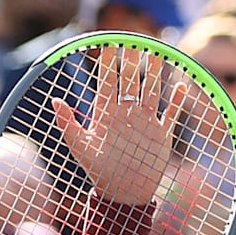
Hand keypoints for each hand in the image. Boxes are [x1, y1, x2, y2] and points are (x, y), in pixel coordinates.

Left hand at [55, 49, 181, 204]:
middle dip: (132, 61)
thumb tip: (54, 100)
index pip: (107, 83)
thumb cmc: (98, 171)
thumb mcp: (80, 147)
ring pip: (151, 92)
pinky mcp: (161, 136)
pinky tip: (181, 85)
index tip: (107, 44)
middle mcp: (126, 114)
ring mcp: (145, 123)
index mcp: (106, 114)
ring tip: (158, 53)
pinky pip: (171, 115)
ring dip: (155, 74)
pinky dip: (176, 102)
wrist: (121, 194)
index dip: (108, 64)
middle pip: (130, 82)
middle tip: (135, 40)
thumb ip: (68, 123)